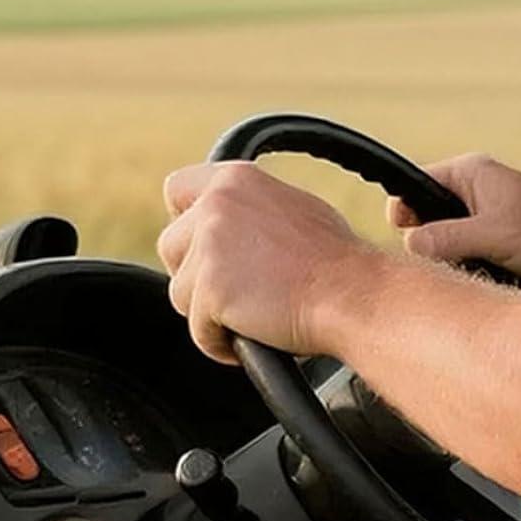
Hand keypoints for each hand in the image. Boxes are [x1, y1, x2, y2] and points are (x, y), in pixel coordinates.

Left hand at [158, 162, 383, 364]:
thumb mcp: (289, 207)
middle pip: (170, 245)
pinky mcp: (208, 290)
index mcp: (236, 179)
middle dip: (193, 272)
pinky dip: (220, 342)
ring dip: (208, 310)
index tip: (204, 244)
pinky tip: (255, 332)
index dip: (187, 220)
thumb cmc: (333, 260)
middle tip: (237, 287)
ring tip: (253, 313)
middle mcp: (216, 204)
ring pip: (180, 291)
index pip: (177, 190)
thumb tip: (231, 222)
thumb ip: (249, 208)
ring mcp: (208, 246)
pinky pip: (197, 329)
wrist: (350, 293)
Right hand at [386, 155, 520, 286]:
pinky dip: (464, 265)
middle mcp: (471, 189)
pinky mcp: (492, 238)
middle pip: (423, 214)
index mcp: (467, 172)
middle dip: (427, 240)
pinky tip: (478, 277)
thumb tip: (409, 246)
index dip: (404, 212)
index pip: (412, 185)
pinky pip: (460, 252)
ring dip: (448, 256)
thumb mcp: (492, 235)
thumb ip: (446, 238)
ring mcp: (481, 214)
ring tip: (469, 269)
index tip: (409, 239)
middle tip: (443, 260)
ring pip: (441, 238)